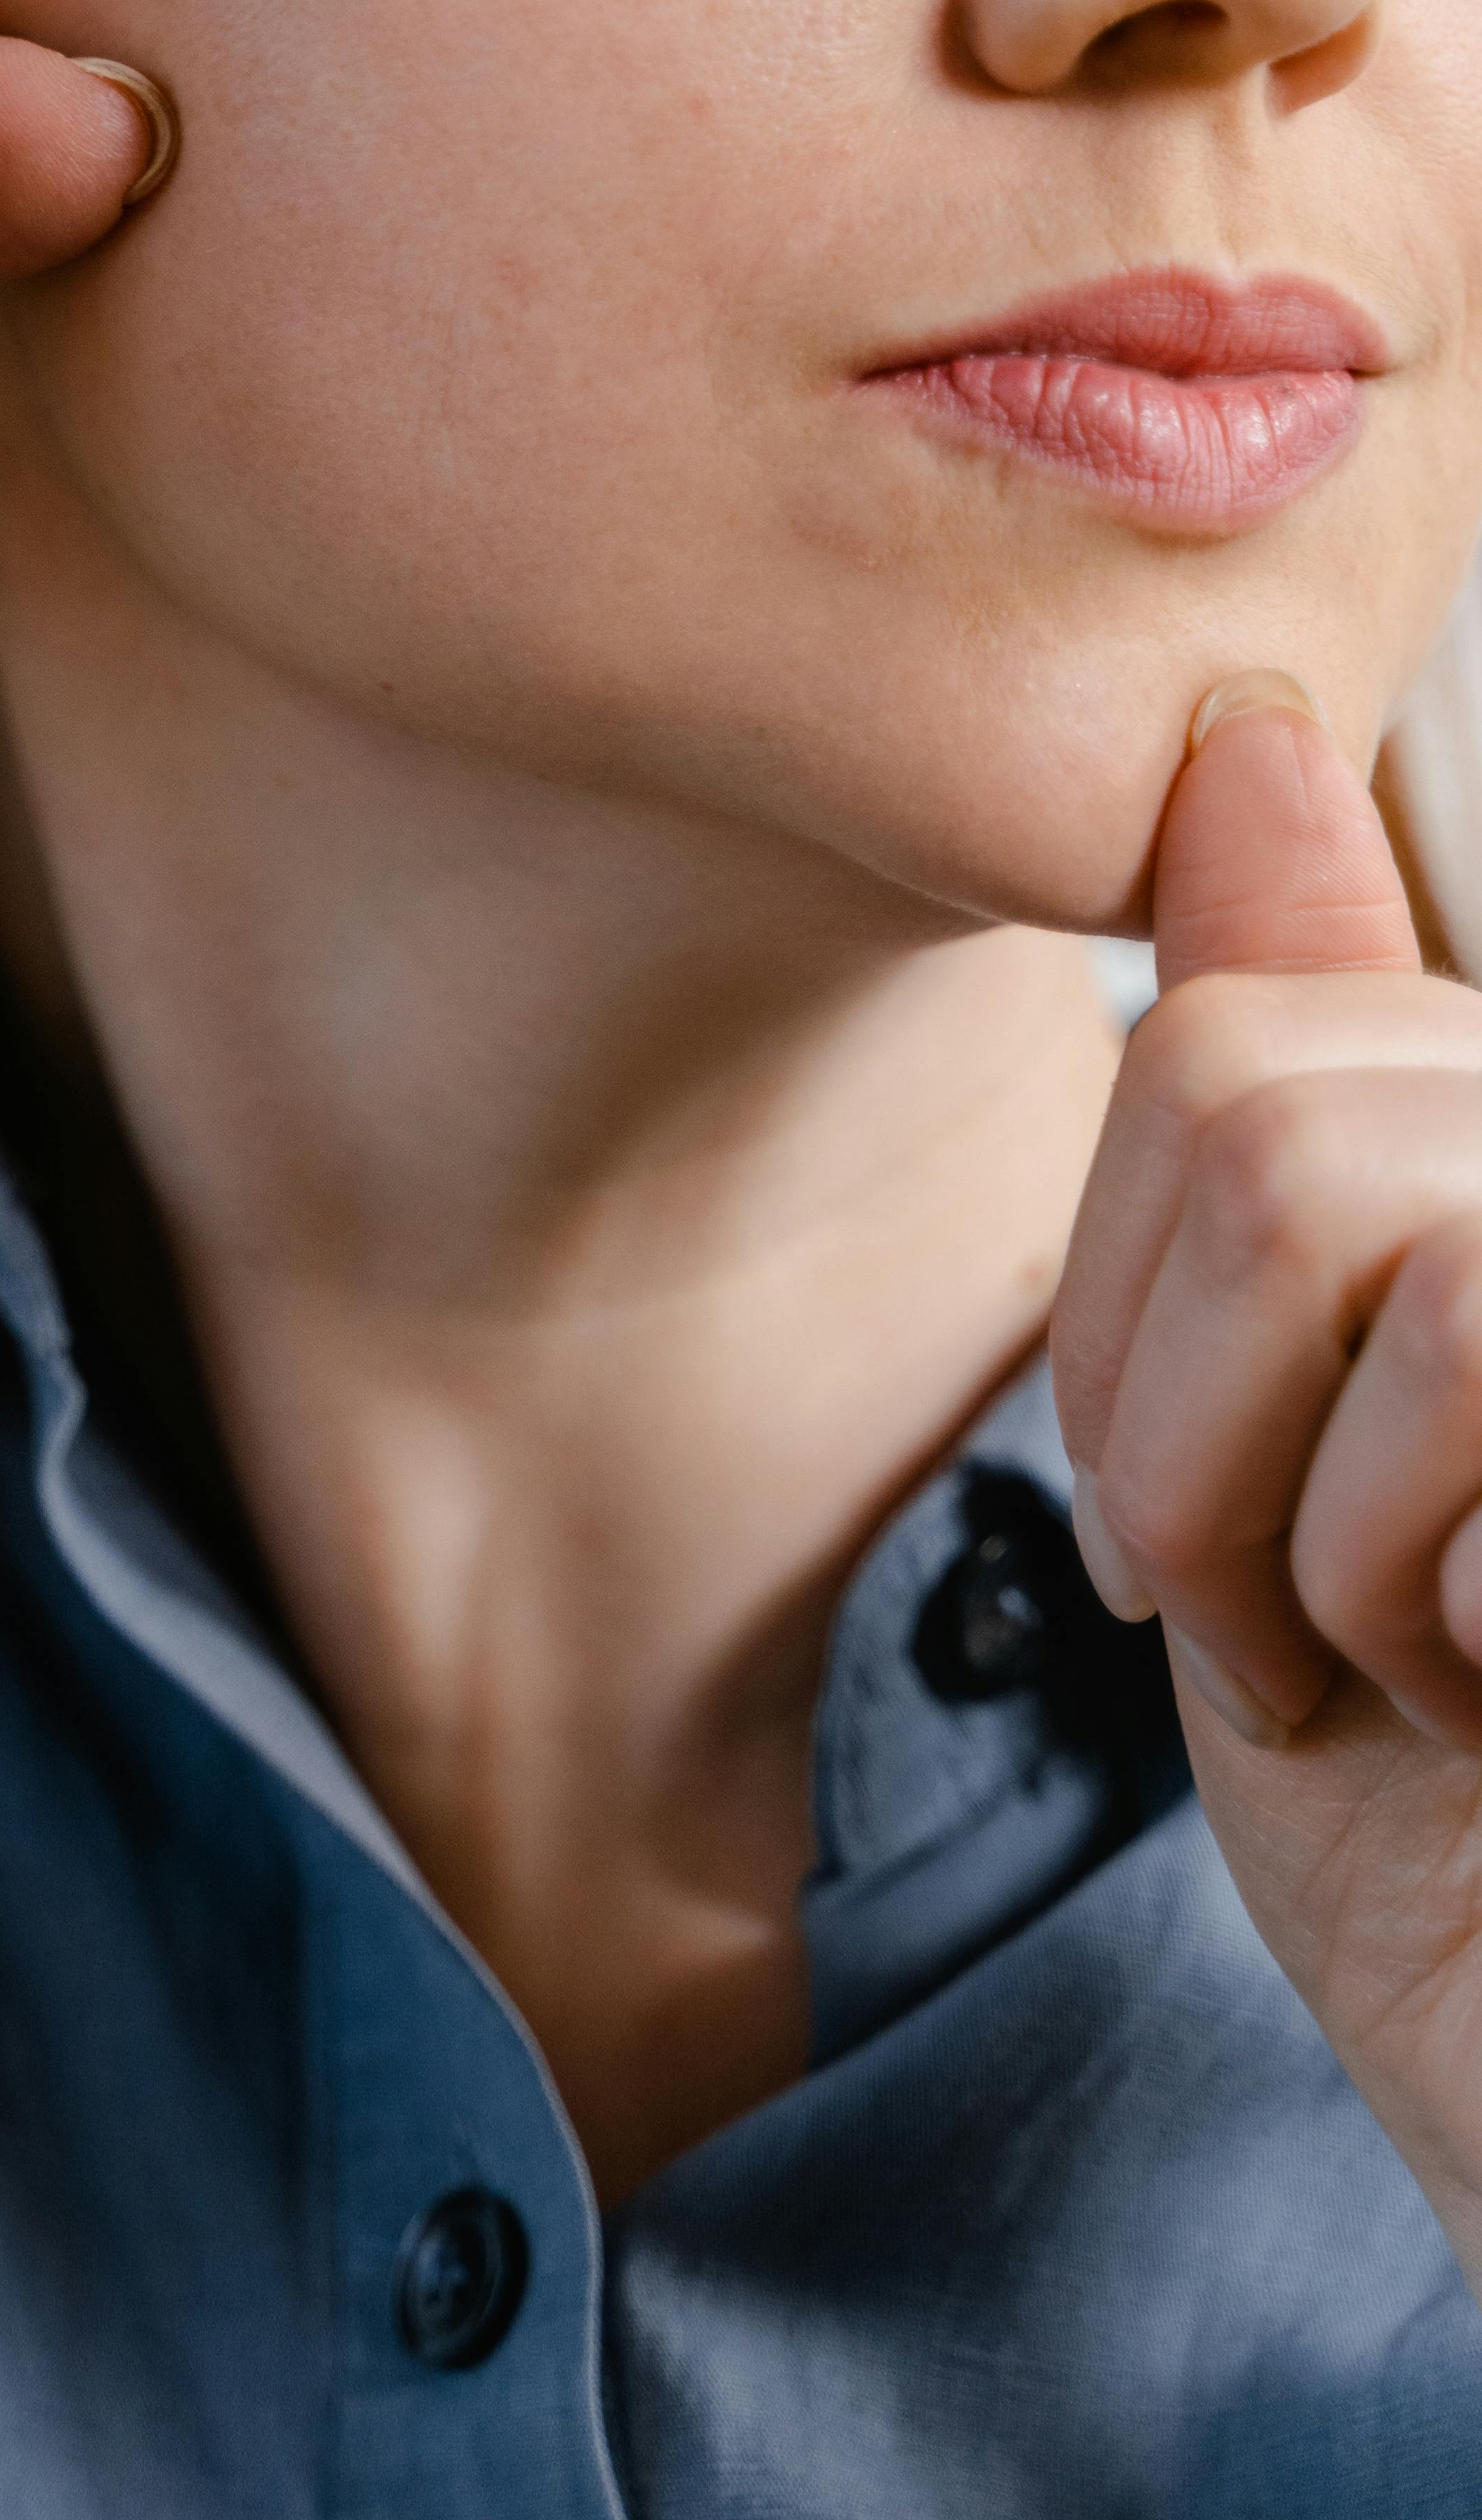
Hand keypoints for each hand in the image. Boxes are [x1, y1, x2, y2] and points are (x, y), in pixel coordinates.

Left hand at [1054, 676, 1481, 2269]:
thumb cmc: (1466, 1852)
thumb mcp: (1282, 1464)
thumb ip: (1274, 1103)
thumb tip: (1248, 727)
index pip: (1204, 1047)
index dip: (1130, 1330)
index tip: (1220, 1539)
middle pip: (1239, 1109)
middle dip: (1185, 1434)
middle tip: (1306, 1629)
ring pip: (1334, 1214)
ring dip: (1295, 1530)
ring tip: (1427, 1671)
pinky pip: (1462, 1366)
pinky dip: (1422, 1609)